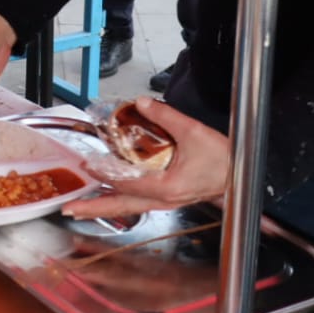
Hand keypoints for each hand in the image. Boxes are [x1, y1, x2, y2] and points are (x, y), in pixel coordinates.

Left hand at [61, 98, 231, 219]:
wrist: (242, 175)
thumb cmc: (223, 159)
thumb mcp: (194, 132)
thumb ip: (166, 116)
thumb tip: (142, 103)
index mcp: (168, 187)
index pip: (128, 183)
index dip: (106, 174)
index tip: (88, 166)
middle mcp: (164, 199)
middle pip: (123, 206)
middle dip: (95, 209)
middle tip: (70, 210)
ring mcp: (166, 202)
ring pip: (129, 207)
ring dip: (105, 206)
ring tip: (82, 208)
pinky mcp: (169, 198)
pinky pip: (138, 201)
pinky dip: (120, 199)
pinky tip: (109, 194)